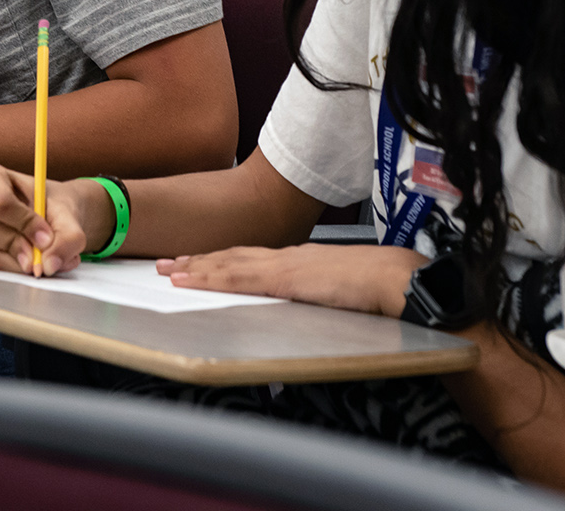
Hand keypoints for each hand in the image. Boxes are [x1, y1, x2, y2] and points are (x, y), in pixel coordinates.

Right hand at [0, 162, 107, 276]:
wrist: (50, 214)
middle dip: (14, 245)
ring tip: (42, 256)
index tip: (46, 236)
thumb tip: (50, 263)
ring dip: (18, 260)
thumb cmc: (51, 203)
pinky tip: (30, 258)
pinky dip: (15, 267)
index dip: (24, 223)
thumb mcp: (66, 213)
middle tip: (39, 253)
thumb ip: (67, 236)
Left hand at [159, 243, 428, 315]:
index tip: (197, 263)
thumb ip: (321, 296)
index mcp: (301, 260)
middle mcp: (288, 257)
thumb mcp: (342, 291)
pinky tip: (191, 281)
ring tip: (169, 272)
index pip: (252, 258)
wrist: (396, 278)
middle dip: (199, 260)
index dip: (222, 260)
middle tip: (168, 264)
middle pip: (233, 256)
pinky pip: (239, 277)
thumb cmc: (380, 286)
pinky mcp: (285, 278)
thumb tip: (312, 307)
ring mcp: (285, 265)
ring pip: (229, 264)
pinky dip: (211, 278)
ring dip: (196, 268)